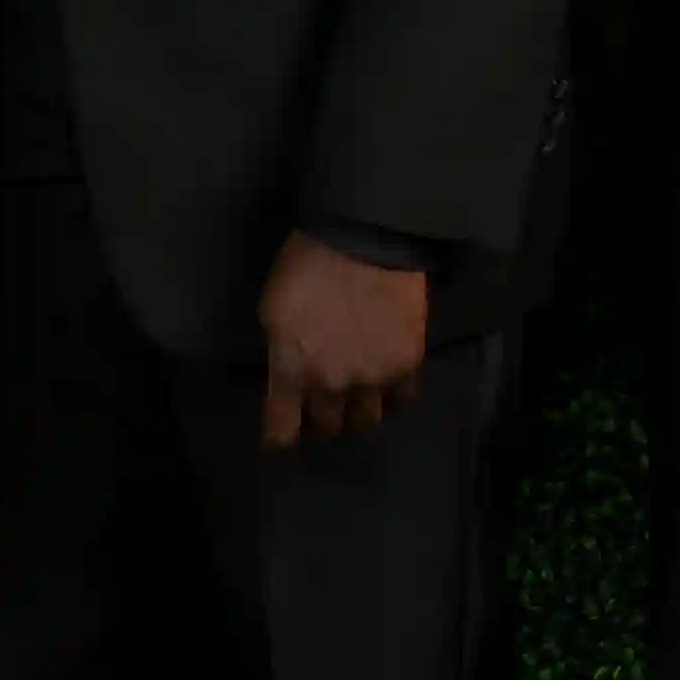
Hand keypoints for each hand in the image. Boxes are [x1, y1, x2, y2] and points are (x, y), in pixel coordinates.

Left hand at [254, 234, 433, 451]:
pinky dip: (392, 397)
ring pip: (366, 421)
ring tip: (356, 398)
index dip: (278, 440)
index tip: (280, 438)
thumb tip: (285, 370)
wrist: (365, 239)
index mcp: (292, 370)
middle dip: (320, 421)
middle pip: (327, 428)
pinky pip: (401, 400)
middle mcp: (331, 386)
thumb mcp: (273, 307)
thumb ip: (279, 348)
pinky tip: (387, 383)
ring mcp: (372, 380)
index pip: (281, 431)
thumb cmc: (306, 265)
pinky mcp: (406, 366)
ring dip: (357, 413)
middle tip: (320, 408)